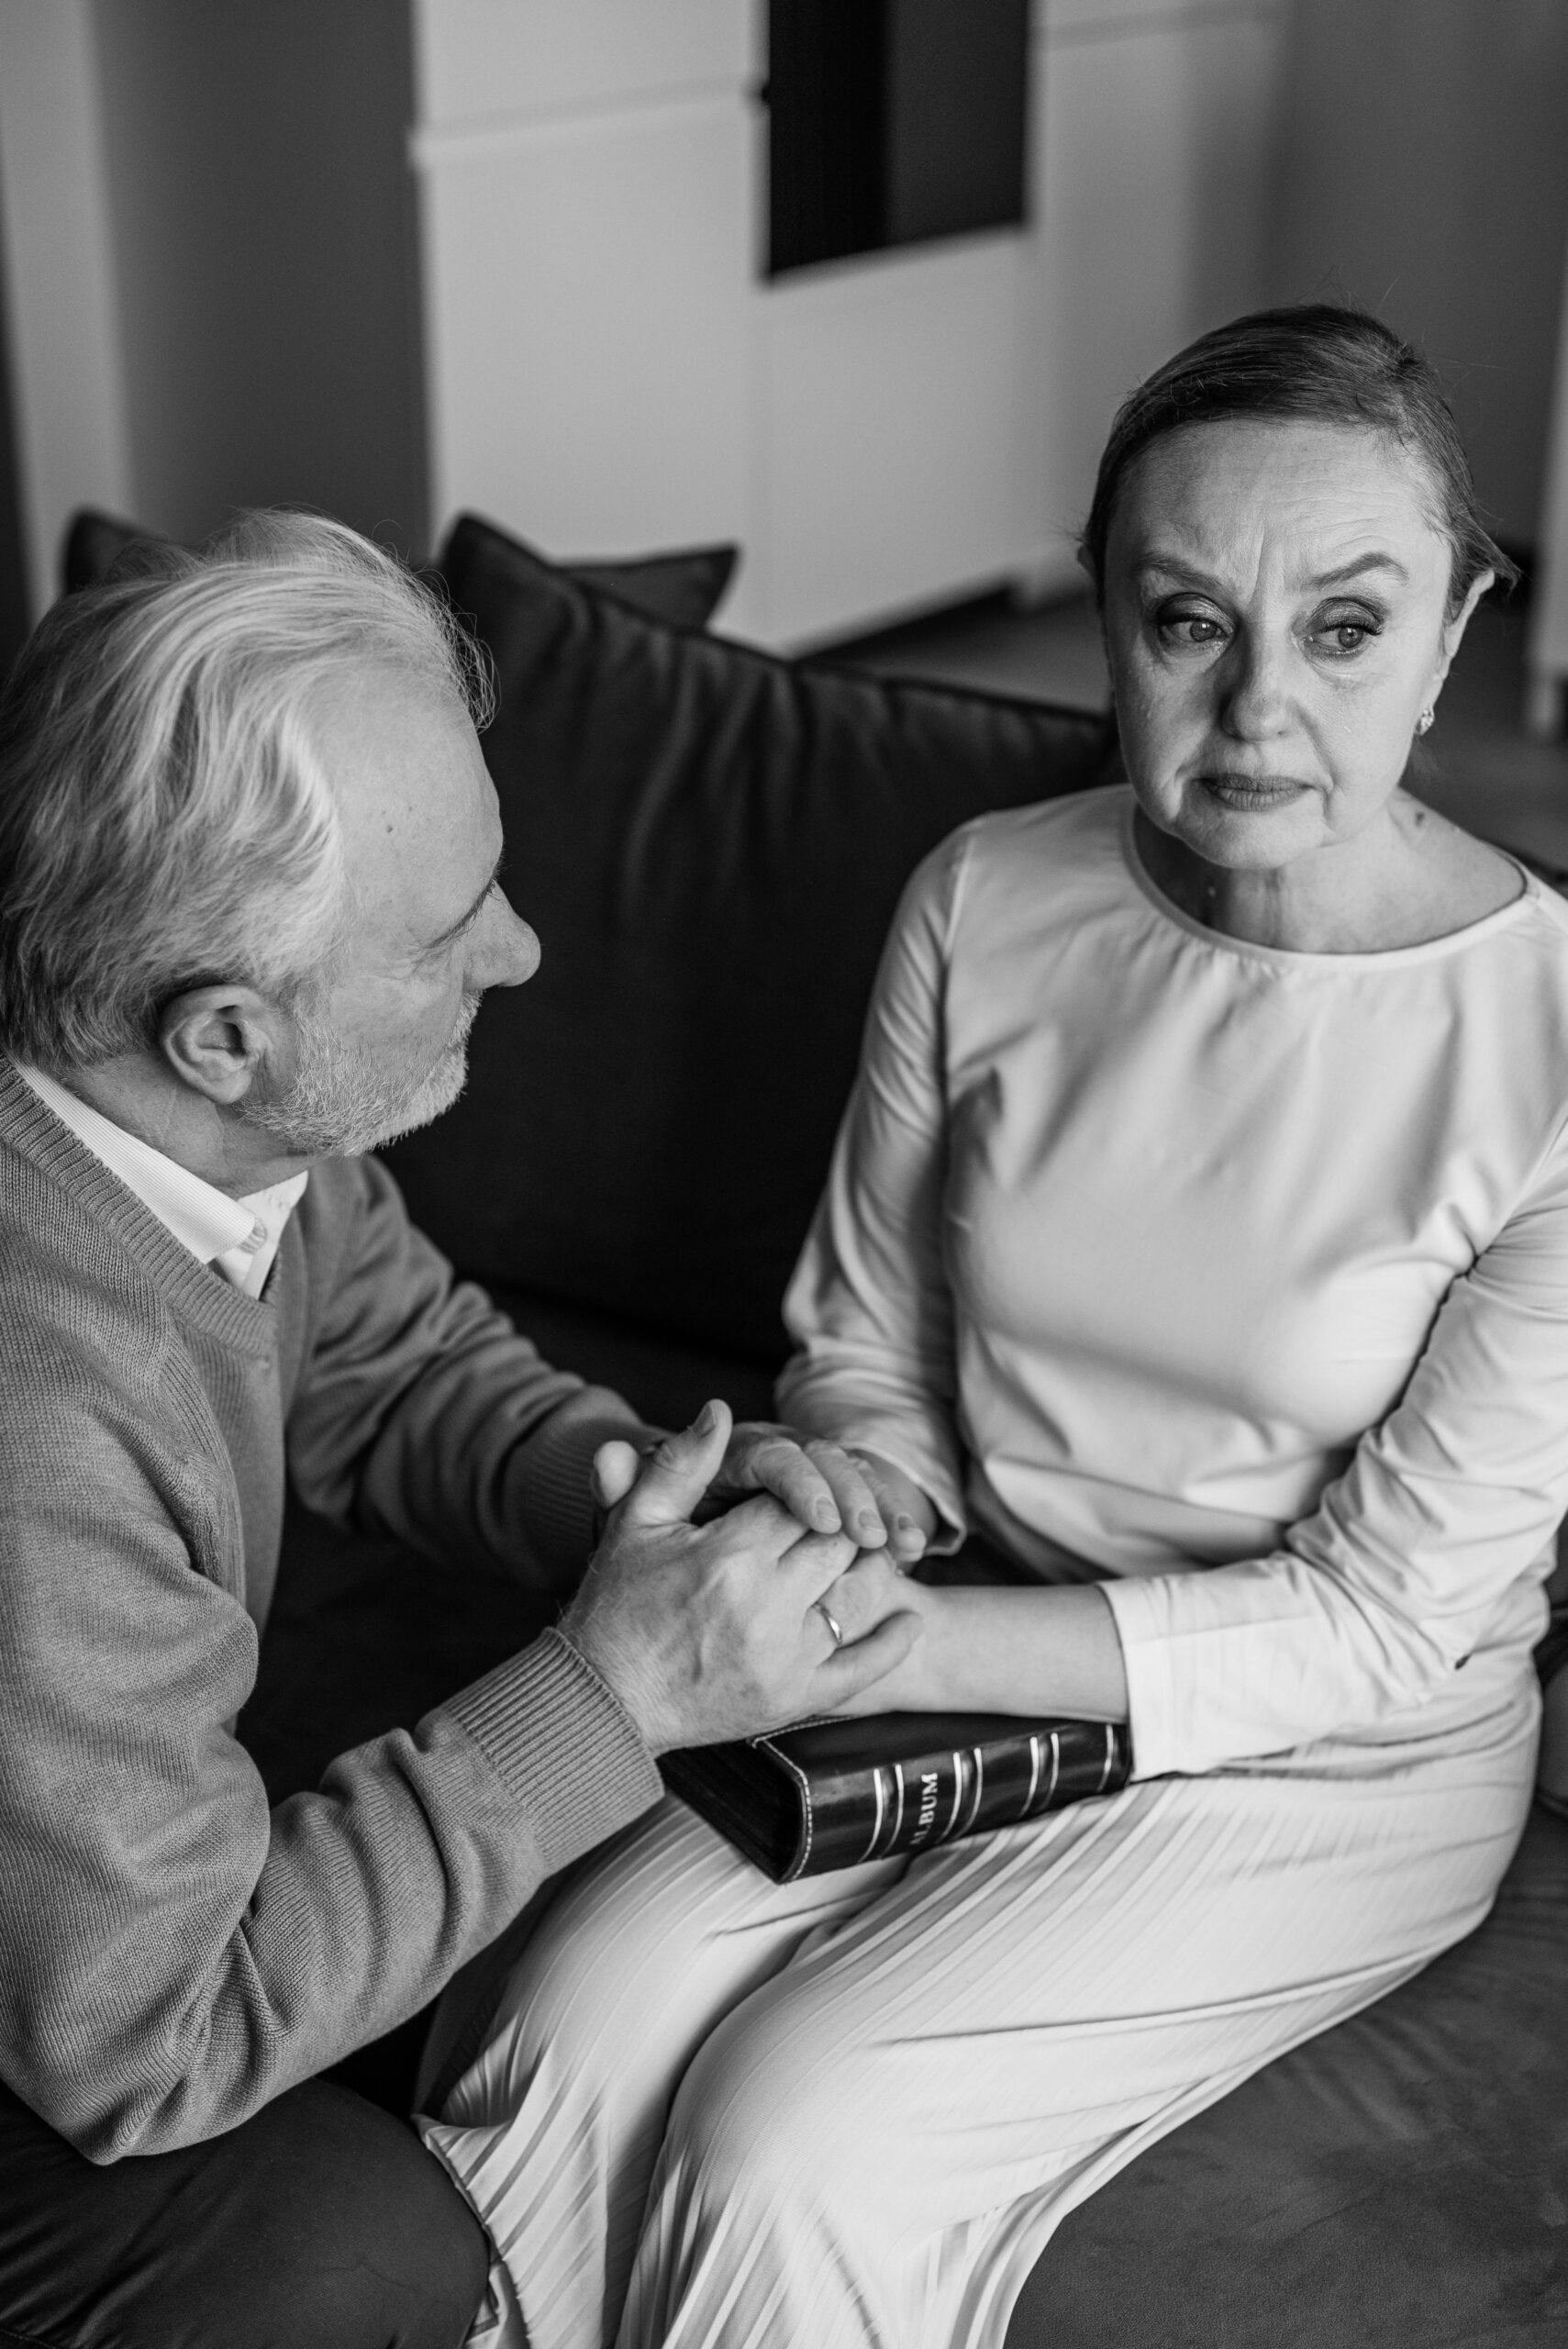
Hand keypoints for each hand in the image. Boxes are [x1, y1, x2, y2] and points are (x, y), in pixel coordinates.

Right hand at [562, 1401, 923, 1753]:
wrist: (605, 1700)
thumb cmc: (617, 1606)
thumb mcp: (637, 1525)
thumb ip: (682, 1464)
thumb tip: (720, 1408)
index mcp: (731, 1555)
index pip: (801, 1502)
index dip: (808, 1490)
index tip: (805, 1491)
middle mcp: (766, 1605)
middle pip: (838, 1543)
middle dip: (845, 1524)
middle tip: (846, 1517)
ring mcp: (785, 1657)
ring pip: (859, 1595)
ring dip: (874, 1568)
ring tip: (876, 1552)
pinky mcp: (794, 1698)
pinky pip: (862, 1667)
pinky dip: (892, 1642)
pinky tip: (908, 1618)